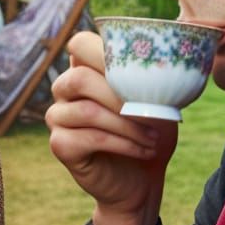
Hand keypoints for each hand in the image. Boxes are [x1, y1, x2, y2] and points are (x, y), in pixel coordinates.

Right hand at [47, 32, 176, 215]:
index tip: (139, 69)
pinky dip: (123, 144)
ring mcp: (58, 117)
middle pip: (79, 78)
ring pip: (87, 111)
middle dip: (119, 95)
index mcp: (85, 69)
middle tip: (151, 111)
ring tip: (154, 137)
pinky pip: (90, 138)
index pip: (80, 44)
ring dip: (127, 125)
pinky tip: (144, 150)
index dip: (103, 51)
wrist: (142, 180)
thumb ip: (149, 77)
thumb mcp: (157, 100)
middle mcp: (64, 90)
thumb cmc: (149, 132)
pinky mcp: (60, 145)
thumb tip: (166, 58)